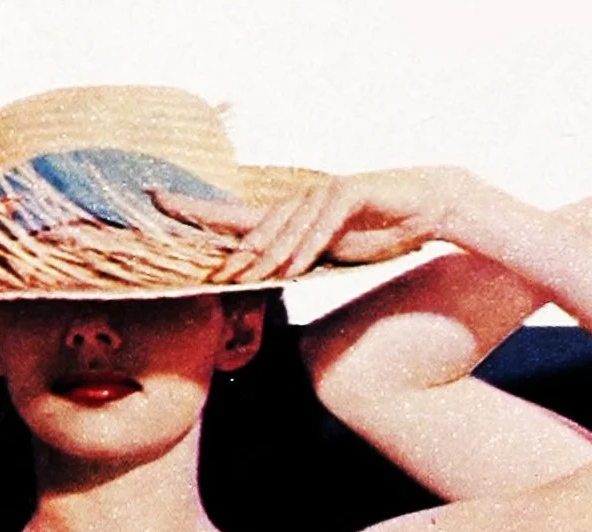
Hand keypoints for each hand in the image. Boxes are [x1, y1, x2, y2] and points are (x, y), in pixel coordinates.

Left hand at [154, 167, 479, 282]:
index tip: (160, 204)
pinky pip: (323, 225)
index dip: (200, 212)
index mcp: (298, 216)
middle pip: (257, 226)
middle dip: (223, 245)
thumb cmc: (388, 229)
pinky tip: (292, 266)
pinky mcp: (350, 194)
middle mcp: (303, 201)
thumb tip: (281, 275)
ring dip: (264, 257)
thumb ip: (311, 259)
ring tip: (240, 278)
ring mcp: (324, 195)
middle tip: (195, 265)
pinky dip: (307, 247)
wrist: (432, 206)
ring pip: (286, 229)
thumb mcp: (342, 252)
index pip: (242, 218)